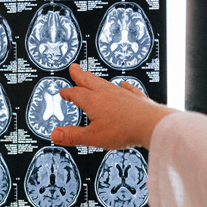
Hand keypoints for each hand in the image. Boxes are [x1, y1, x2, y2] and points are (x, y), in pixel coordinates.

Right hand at [51, 63, 179, 149]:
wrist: (151, 124)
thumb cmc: (124, 129)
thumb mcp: (92, 137)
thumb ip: (73, 136)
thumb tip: (56, 134)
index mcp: (93, 101)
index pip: (76, 94)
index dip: (68, 93)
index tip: (63, 92)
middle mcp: (107, 94)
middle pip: (89, 81)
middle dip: (80, 75)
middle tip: (74, 68)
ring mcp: (123, 94)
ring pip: (106, 83)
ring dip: (96, 79)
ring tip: (93, 76)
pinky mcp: (137, 98)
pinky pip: (128, 88)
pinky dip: (124, 86)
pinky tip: (124, 84)